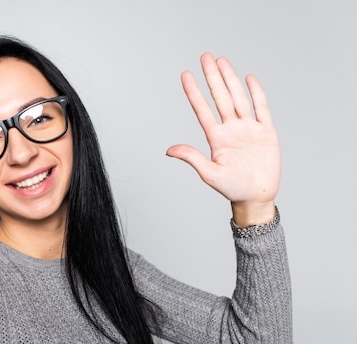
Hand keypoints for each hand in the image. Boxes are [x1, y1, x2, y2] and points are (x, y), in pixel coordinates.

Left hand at [166, 53, 279, 225]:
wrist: (256, 197)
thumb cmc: (231, 188)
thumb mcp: (209, 173)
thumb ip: (192, 157)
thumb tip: (169, 150)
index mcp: (216, 138)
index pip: (202, 110)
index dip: (194, 92)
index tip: (185, 75)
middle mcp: (230, 129)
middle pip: (220, 97)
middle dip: (212, 77)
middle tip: (205, 56)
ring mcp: (248, 129)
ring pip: (238, 98)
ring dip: (230, 79)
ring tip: (222, 61)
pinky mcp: (266, 132)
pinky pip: (261, 108)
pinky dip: (256, 94)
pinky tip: (249, 79)